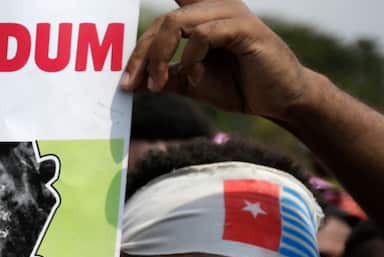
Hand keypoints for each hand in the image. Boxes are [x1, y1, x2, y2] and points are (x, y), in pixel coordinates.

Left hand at [121, 0, 312, 122]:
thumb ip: (164, 78)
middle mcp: (215, 8)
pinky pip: (203, 35)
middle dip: (140, 55)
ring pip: (177, 23)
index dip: (147, 28)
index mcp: (203, 16)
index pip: (168, 13)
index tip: (127, 62)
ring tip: (158, 85)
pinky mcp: (245, 28)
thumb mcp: (192, 83)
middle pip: (162, 21)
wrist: (278, 100)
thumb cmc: (238, 86)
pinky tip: (194, 77)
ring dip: (159, 57)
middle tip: (131, 84)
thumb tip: (131, 84)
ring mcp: (231, 14)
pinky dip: (190, 58)